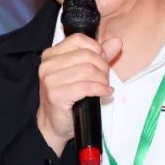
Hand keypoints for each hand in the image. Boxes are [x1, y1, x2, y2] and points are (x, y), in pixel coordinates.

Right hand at [36, 34, 122, 154]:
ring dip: (102, 79)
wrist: (54, 125)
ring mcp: (50, 80)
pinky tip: (105, 93)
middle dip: (102, 67)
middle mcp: (47, 65)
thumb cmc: (68, 98)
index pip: (78, 40)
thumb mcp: (82, 73)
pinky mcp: (56, 94)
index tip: (102, 62)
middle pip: (86, 55)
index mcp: (51, 55)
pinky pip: (86, 86)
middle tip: (105, 78)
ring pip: (88, 70)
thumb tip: (116, 42)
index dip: (96, 49)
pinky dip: (100, 89)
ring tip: (104, 87)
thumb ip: (98, 56)